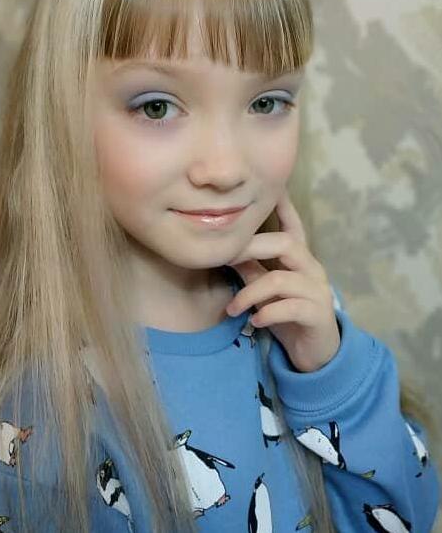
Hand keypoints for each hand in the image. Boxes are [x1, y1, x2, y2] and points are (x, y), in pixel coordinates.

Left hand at [225, 189, 340, 372]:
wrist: (316, 353)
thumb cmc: (287, 316)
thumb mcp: (265, 291)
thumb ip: (250, 270)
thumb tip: (224, 250)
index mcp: (300, 259)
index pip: (293, 227)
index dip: (284, 207)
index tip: (272, 187)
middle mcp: (312, 269)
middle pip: (285, 244)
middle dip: (251, 248)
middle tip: (224, 258)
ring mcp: (318, 291)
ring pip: (280, 280)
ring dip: (250, 293)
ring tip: (232, 308)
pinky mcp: (318, 315)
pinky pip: (289, 308)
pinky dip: (267, 313)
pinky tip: (255, 321)